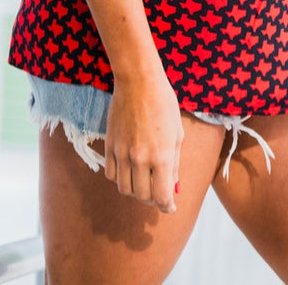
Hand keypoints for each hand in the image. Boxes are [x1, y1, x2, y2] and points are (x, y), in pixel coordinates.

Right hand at [104, 69, 182, 213]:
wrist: (139, 81)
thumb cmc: (164, 104)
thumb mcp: (177, 133)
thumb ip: (174, 163)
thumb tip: (172, 186)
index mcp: (161, 156)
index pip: (161, 197)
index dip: (167, 206)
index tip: (169, 207)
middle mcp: (140, 159)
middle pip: (143, 196)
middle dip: (152, 199)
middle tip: (158, 193)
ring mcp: (122, 153)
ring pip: (125, 189)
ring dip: (135, 192)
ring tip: (143, 183)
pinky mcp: (109, 146)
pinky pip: (111, 175)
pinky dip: (120, 178)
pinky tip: (128, 171)